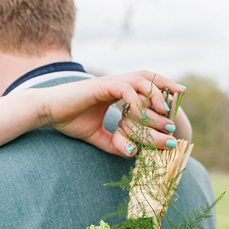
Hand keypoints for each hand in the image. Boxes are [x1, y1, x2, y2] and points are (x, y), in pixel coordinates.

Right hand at [38, 71, 185, 156]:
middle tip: (180, 98)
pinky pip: (124, 89)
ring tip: (163, 110)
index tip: (177, 98)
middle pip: (147, 76)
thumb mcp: (97, 136)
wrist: (48, 112)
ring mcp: (108, 82)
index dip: (161, 89)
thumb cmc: (68, 120)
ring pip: (139, 80)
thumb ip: (115, 143)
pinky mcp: (100, 86)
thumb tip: (134, 153)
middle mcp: (115, 83)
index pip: (144, 85)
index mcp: (115, 91)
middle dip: (165, 85)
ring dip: (154, 94)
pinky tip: (139, 113)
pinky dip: (135, 100)